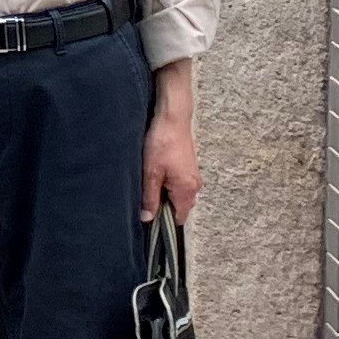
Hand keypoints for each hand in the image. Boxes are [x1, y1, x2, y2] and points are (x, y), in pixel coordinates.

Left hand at [142, 56, 199, 220]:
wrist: (173, 118)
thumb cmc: (162, 143)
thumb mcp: (151, 173)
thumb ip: (150, 198)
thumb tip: (147, 218)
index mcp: (187, 190)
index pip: (178, 218)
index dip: (163, 220)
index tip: (147, 215)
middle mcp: (194, 185)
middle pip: (178, 207)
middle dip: (162, 205)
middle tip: (144, 194)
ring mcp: (192, 176)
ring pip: (177, 194)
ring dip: (163, 192)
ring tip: (149, 180)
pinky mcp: (188, 167)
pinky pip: (178, 184)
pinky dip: (166, 183)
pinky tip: (155, 172)